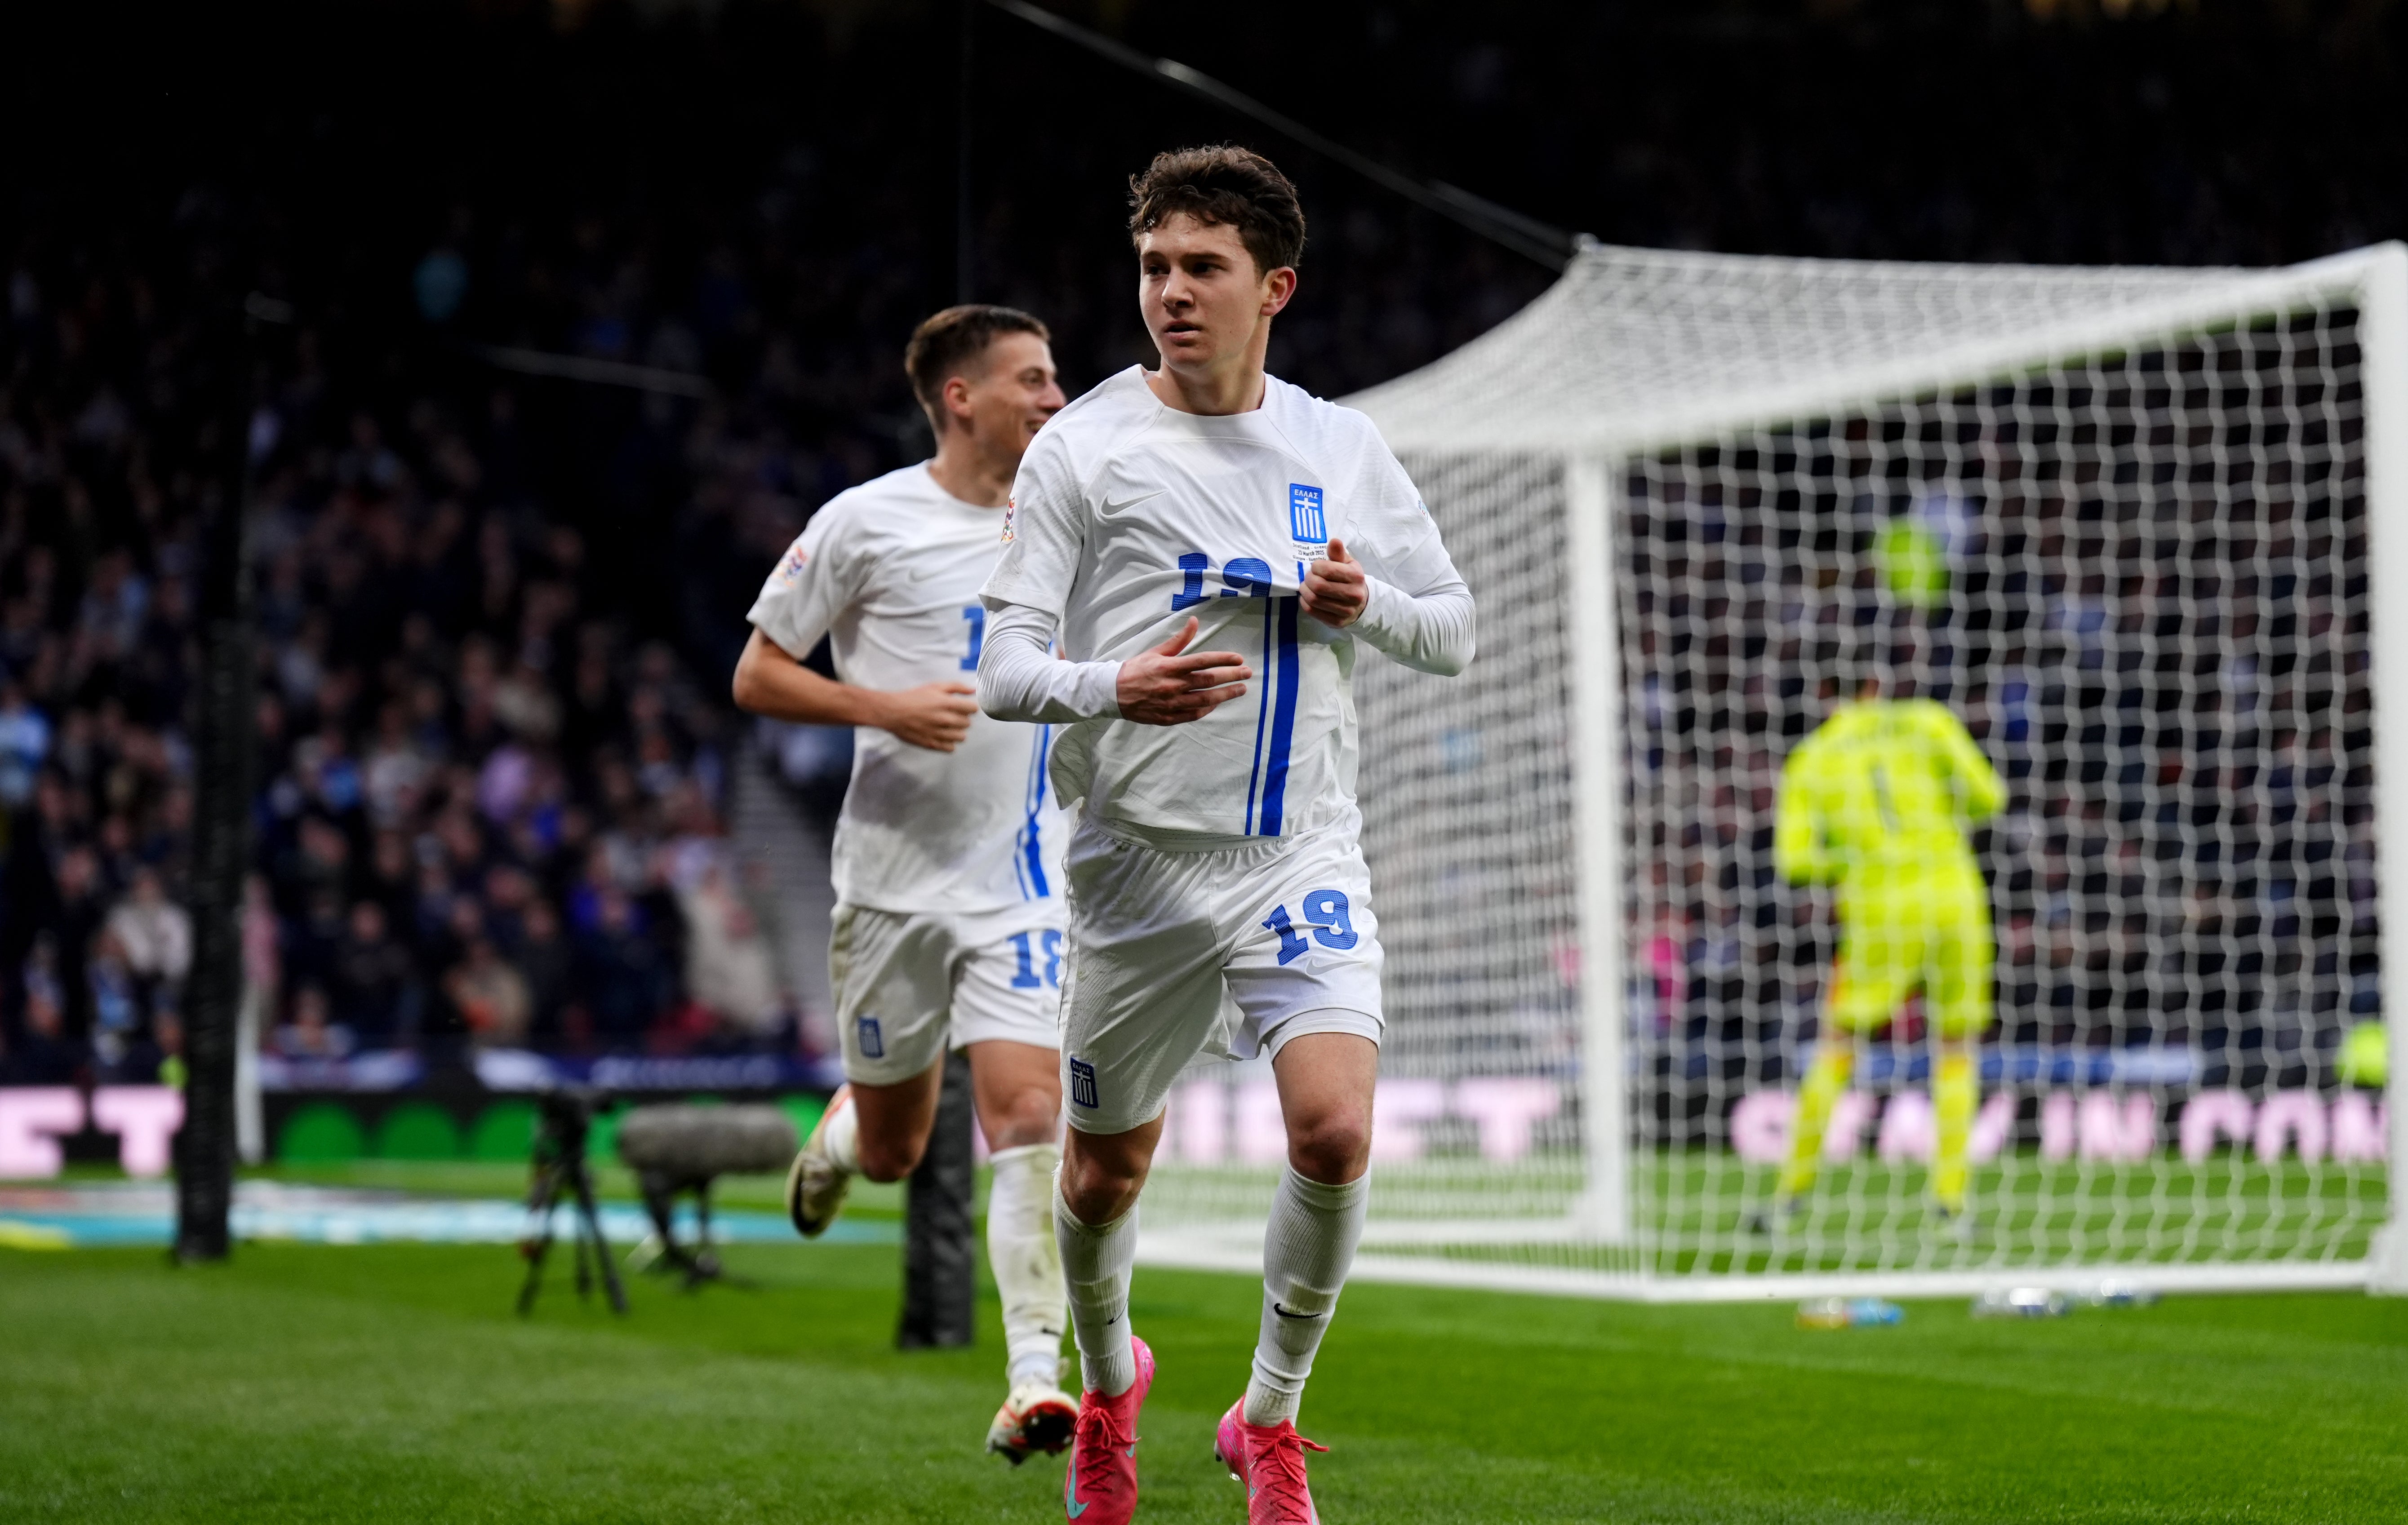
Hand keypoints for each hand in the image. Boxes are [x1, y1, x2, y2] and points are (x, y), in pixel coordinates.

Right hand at [874, 681, 978, 750]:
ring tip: (946, 726)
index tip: (962, 707)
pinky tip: (941, 735)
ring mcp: (940, 734)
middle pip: (968, 723)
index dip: (968, 707)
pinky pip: (951, 748)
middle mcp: (947, 720)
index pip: (973, 710)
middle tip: (950, 715)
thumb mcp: (935, 686)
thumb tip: (972, 690)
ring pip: (962, 737)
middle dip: (962, 718)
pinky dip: (949, 742)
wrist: (893, 712)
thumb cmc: (912, 698)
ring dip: (956, 731)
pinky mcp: (932, 744)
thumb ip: (956, 687)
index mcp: (949, 704)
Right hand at [1116, 617, 1250, 724]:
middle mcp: (1173, 685)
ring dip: (1225, 694)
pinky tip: (1217, 703)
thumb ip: (1179, 639)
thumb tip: (1195, 621)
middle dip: (1231, 677)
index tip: (1238, 659)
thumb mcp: (1156, 652)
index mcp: (1169, 667)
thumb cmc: (1136, 669)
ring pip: (1205, 700)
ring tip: (1240, 689)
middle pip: (1208, 680)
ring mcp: (1171, 703)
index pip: (1202, 661)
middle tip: (1247, 673)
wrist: (1112, 693)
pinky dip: (1207, 709)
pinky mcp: (1168, 717)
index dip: (1223, 659)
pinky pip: (1193, 714)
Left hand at [1301, 538, 1366, 627]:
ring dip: (1304, 590)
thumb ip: (1338, 553)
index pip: (1327, 570)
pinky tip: (1307, 597)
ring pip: (1314, 600)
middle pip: (1319, 586)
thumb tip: (1334, 541)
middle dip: (1308, 579)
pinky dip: (1304, 602)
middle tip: (1308, 577)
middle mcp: (1353, 595)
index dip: (1316, 567)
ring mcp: (1346, 611)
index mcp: (1356, 577)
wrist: (1361, 603)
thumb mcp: (1348, 563)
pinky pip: (1312, 611)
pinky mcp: (1337, 622)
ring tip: (1306, 586)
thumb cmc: (1350, 579)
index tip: (1316, 567)